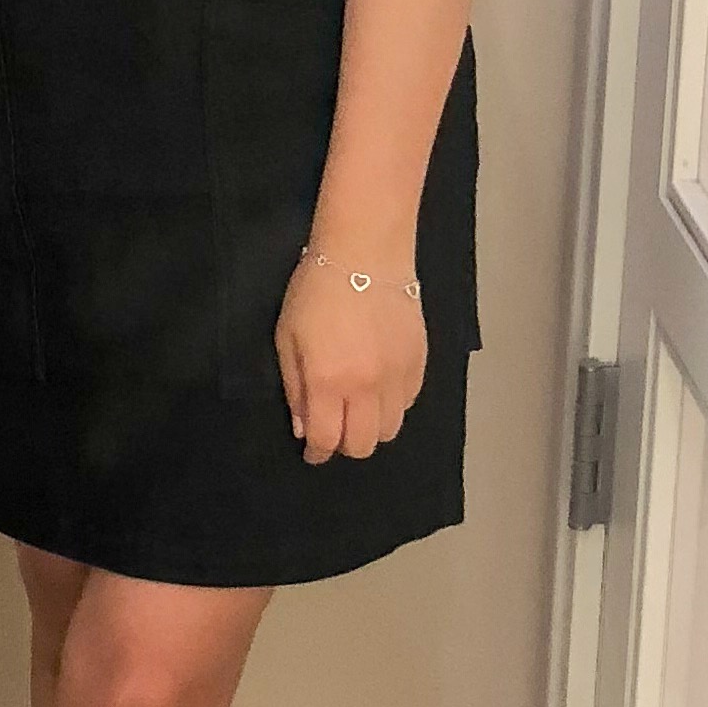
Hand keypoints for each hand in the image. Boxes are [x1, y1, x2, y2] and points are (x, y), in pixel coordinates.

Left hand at [275, 258, 426, 463]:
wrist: (365, 253)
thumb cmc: (315, 290)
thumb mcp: (288, 337)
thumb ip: (296, 387)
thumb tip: (304, 428)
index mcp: (329, 381)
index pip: (327, 439)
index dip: (317, 453)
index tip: (312, 453)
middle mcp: (367, 386)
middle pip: (363, 444)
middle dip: (344, 445)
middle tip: (333, 429)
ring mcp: (397, 375)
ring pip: (390, 430)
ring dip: (370, 428)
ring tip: (357, 409)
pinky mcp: (419, 362)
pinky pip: (408, 403)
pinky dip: (392, 406)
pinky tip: (378, 388)